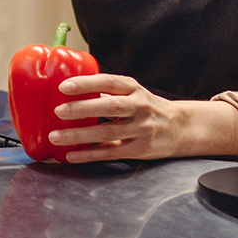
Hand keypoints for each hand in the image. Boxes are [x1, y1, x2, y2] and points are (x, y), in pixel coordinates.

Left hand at [48, 74, 237, 162]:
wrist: (180, 127)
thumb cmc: (149, 108)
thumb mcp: (133, 93)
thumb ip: (108, 92)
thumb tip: (72, 91)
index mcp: (134, 89)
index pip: (109, 82)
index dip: (87, 83)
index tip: (65, 86)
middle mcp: (140, 107)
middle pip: (110, 107)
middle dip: (82, 109)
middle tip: (59, 111)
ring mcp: (141, 129)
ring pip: (108, 133)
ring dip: (80, 136)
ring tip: (57, 136)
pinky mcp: (140, 149)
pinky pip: (111, 152)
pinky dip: (89, 155)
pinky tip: (72, 155)